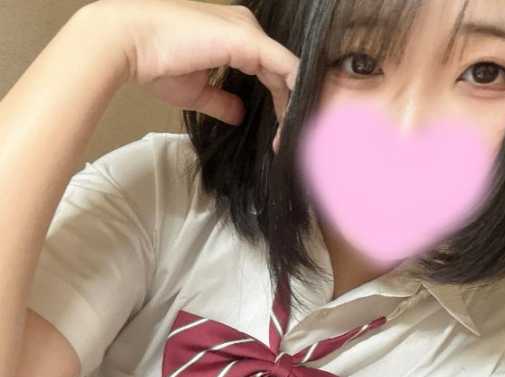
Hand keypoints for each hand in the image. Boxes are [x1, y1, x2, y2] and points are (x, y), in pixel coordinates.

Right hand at [88, 0, 298, 125]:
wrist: (130, 45)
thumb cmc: (156, 64)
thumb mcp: (198, 92)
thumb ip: (223, 102)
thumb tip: (239, 115)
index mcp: (237, 39)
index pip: (271, 72)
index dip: (280, 103)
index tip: (279, 133)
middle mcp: (247, 29)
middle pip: (283, 72)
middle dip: (290, 107)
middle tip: (288, 140)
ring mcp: (250, 32)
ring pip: (289, 71)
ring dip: (293, 105)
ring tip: (291, 136)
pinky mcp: (248, 40)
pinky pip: (286, 67)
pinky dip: (295, 92)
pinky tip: (295, 116)